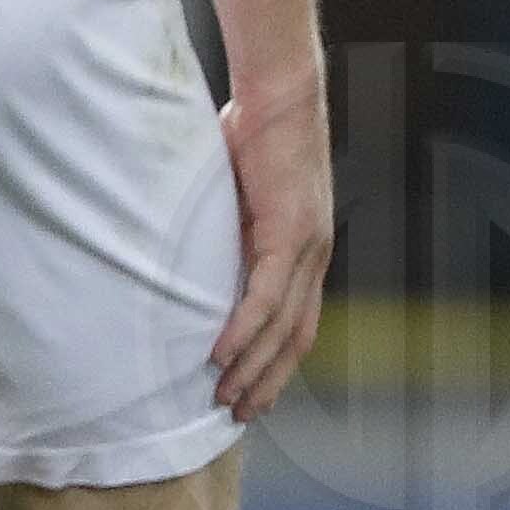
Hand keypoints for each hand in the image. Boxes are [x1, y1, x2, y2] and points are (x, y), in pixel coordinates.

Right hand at [208, 59, 331, 422]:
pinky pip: (265, 296)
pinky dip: (244, 330)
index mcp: (306, 249)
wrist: (280, 94)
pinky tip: (223, 356)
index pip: (298, 321)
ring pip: (282, 326)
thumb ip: (229, 228)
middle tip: (238, 415)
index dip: (277, 363)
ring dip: (253, 368)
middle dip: (268, 382)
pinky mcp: (289, 233)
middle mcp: (316, 256)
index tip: (252, 393)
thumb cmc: (255, 132)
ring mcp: (307, 247)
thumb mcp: (239, 194)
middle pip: (296, 338)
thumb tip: (193, 251)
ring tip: (224, 398)